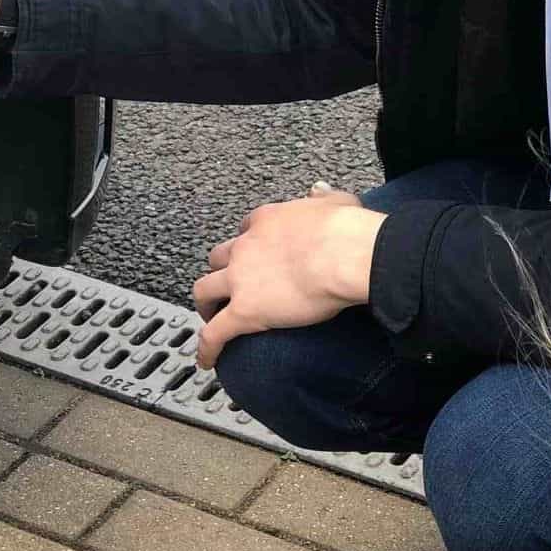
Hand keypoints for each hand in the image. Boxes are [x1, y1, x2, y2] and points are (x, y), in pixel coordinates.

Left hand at [192, 183, 384, 368]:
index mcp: (267, 221)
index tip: (253, 252)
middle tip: (228, 284)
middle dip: (220, 270)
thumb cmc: (346, 230)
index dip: (248, 242)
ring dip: (205, 304)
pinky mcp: (244, 312)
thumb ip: (325, 197)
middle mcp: (246, 247)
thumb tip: (320, 190)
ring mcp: (240, 280)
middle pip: (219, 258)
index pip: (247, 229)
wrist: (343, 254)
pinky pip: (215, 333)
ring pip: (205, 290)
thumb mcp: (337, 202)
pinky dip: (207, 347)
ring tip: (209, 317)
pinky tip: (206, 360)